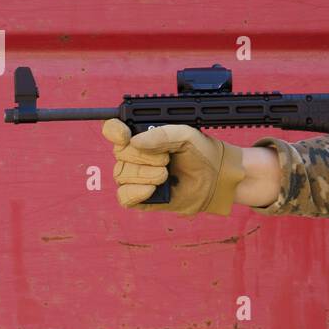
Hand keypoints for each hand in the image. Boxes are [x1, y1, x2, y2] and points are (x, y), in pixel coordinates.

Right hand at [101, 120, 245, 214]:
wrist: (215, 178)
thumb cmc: (200, 153)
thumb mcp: (186, 135)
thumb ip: (162, 134)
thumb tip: (134, 141)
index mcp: (140, 135)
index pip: (113, 130)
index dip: (114, 132)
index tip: (125, 135)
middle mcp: (133, 156)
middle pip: (119, 153)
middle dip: (143, 157)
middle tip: (166, 159)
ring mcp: (135, 177)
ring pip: (122, 175)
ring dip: (145, 174)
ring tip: (166, 174)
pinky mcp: (140, 198)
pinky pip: (124, 197)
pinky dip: (136, 192)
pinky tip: (152, 189)